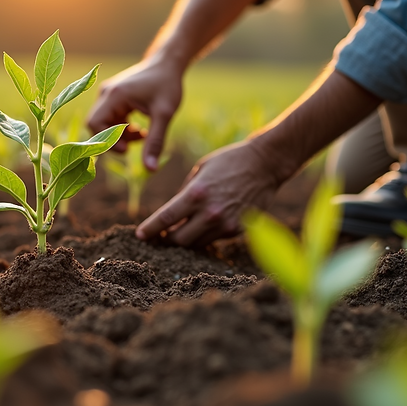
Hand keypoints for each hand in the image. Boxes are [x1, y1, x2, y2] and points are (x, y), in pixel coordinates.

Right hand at [86, 57, 182, 169]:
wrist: (168, 64)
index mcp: (114, 95)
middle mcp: (106, 93)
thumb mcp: (164, 114)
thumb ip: (155, 142)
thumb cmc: (167, 85)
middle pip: (97, 125)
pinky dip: (123, 129)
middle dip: (115, 140)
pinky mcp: (114, 98)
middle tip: (134, 148)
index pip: (95, 123)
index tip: (127, 150)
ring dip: (121, 136)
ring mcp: (109, 95)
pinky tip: (140, 130)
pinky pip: (111, 119)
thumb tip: (150, 170)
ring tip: (143, 136)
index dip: (107, 141)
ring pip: (105, 124)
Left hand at [136, 140, 281, 246]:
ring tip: (182, 230)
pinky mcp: (238, 230)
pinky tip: (204, 225)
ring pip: (197, 243)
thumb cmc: (229, 162)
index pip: (165, 219)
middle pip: (179, 239)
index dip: (150, 230)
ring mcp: (225, 224)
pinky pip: (214, 239)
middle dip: (168, 239)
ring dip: (187, 239)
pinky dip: (205, 235)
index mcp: (196, 194)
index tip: (140, 235)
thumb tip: (173, 213)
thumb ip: (185, 193)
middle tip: (163, 234)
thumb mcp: (200, 170)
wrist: (266, 164)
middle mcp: (210, 213)